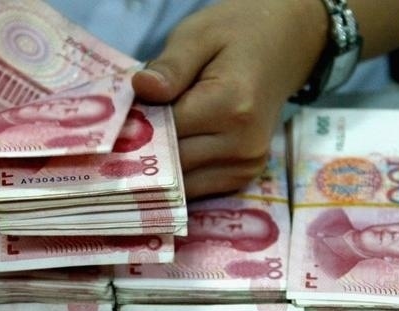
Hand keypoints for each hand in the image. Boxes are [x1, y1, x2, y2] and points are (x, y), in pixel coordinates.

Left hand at [132, 0, 327, 198]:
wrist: (284, 44)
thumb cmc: (236, 35)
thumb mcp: (199, 34)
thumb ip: (170, 66)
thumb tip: (142, 88)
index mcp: (231, 106)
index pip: (163, 132)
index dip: (134, 128)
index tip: (114, 121)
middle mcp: (243, 144)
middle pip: (170, 162)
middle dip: (142, 150)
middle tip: (122, 132)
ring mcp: (247, 165)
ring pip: (180, 182)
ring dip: (158, 166)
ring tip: (146, 138)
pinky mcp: (245, 177)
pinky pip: (195, 188)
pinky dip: (176, 173)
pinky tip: (167, 151)